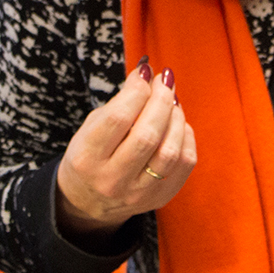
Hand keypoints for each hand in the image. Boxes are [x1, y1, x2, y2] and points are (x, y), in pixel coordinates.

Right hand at [55, 58, 195, 239]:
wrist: (89, 200)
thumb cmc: (91, 154)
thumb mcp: (92, 127)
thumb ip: (119, 103)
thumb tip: (147, 73)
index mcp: (87, 157)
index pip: (118, 118)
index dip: (137, 89)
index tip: (145, 72)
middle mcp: (112, 179)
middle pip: (148, 135)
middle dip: (161, 100)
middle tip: (165, 81)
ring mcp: (138, 193)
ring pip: (170, 151)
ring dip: (177, 117)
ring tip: (171, 102)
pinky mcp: (160, 198)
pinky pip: (186, 163)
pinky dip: (186, 136)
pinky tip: (177, 125)